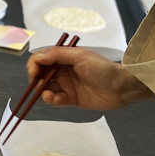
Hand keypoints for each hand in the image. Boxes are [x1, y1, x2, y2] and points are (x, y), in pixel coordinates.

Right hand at [25, 46, 152, 110]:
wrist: (120, 87)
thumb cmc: (102, 68)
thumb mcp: (80, 56)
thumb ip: (57, 55)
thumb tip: (38, 57)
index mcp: (64, 58)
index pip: (41, 59)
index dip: (34, 65)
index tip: (34, 73)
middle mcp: (62, 71)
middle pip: (40, 74)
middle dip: (36, 80)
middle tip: (38, 84)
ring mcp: (66, 85)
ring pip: (45, 88)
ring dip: (43, 92)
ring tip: (49, 95)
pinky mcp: (70, 99)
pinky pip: (55, 99)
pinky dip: (52, 100)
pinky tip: (57, 100)